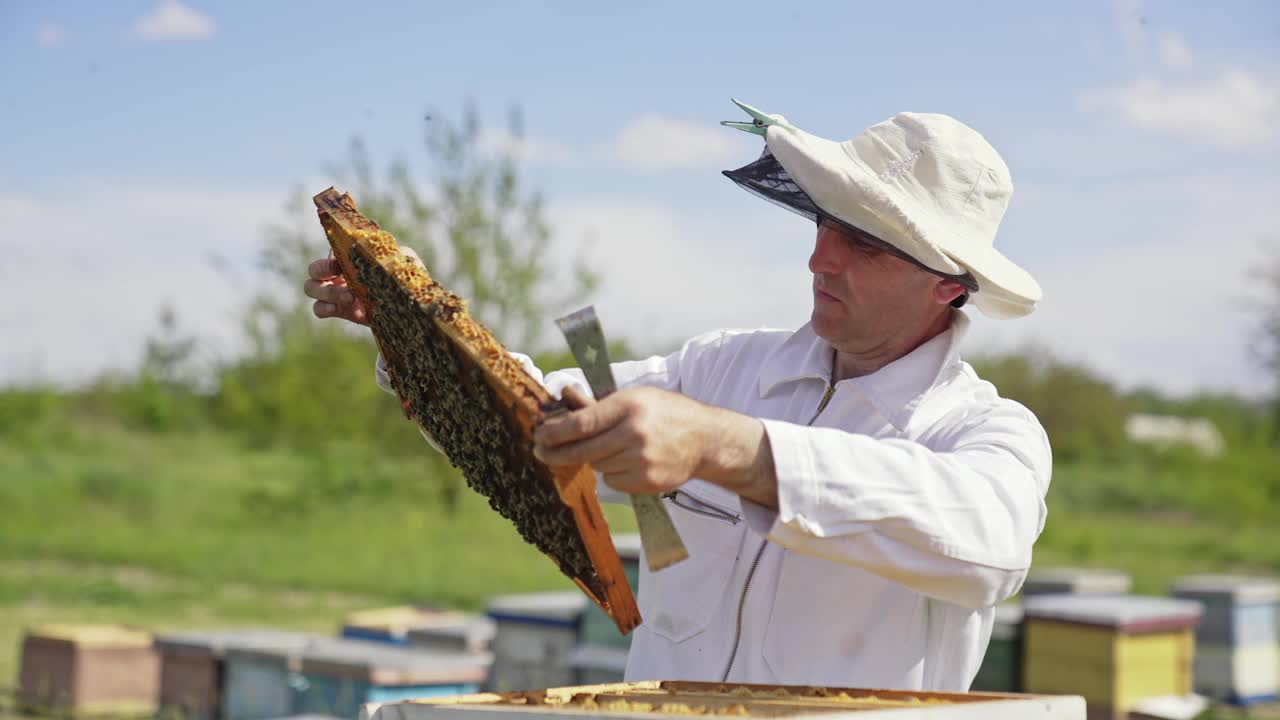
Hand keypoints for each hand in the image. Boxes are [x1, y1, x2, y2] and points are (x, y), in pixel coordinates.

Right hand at [303, 246, 424, 325]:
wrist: (405, 307)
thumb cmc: (403, 278)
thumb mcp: (405, 261)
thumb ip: (397, 253)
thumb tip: (389, 250)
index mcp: (350, 257)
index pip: (331, 250)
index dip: (331, 254)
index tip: (341, 261)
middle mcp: (338, 273)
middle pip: (314, 269)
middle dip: (322, 270)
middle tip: (339, 275)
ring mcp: (335, 292)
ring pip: (311, 288)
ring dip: (326, 292)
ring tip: (349, 297)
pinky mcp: (338, 310)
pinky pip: (318, 309)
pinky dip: (323, 308)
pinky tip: (337, 308)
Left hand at [533, 386, 709, 495]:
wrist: (705, 439)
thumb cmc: (666, 413)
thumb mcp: (636, 397)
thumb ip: (601, 404)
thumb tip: (564, 400)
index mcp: (630, 406)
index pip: (582, 423)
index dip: (555, 432)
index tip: (539, 436)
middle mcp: (635, 433)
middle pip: (583, 449)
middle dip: (557, 452)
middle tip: (541, 452)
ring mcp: (642, 460)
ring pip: (597, 465)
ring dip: (595, 458)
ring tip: (612, 447)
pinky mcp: (647, 481)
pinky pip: (612, 480)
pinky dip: (613, 472)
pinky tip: (628, 460)